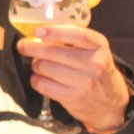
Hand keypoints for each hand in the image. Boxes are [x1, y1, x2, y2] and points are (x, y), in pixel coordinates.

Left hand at [16, 24, 130, 133]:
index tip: (37, 31)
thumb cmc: (95, 70)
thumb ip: (73, 40)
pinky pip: (42, 84)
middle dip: (32, 48)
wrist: (110, 102)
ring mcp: (84, 82)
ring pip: (45, 67)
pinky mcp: (72, 97)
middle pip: (53, 52)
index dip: (54, 32)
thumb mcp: (94, 51)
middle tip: (22, 46)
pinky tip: (40, 78)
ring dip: (35, 64)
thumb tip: (39, 33)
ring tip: (39, 65)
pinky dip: (36, 79)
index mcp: (99, 46)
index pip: (77, 35)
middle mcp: (94, 63)